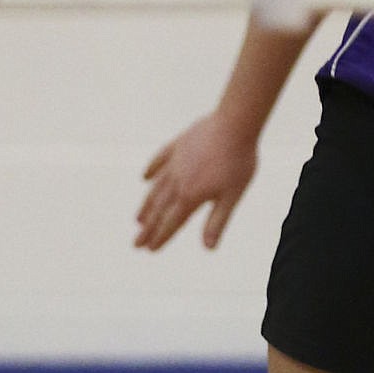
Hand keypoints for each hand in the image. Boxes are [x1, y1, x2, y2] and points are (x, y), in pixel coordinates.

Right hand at [134, 112, 257, 251]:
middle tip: (135, 243)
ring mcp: (175, 161)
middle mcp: (178, 180)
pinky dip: (151, 169)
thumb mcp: (231, 196)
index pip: (171, 222)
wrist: (235, 123)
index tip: (149, 249)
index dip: (160, 237)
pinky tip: (145, 177)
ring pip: (156, 187)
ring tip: (138, 219)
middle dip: (148, 228)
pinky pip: (160, 159)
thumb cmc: (238, 161)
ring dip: (147, 205)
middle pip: (159, 208)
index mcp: (191, 195)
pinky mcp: (178, 144)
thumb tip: (208, 248)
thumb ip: (217, 221)